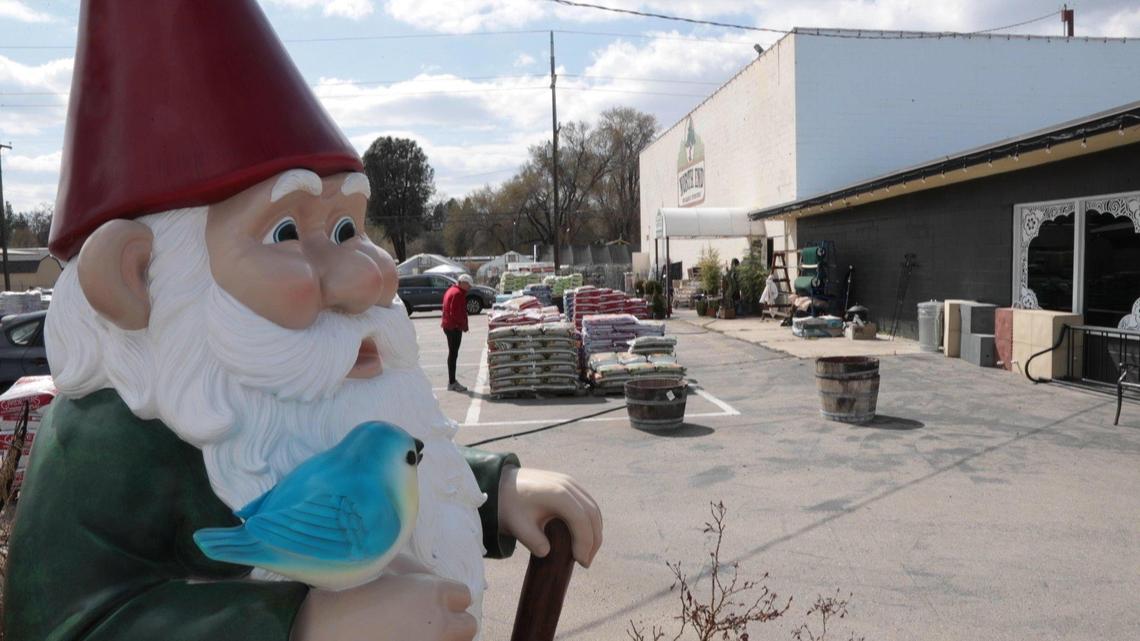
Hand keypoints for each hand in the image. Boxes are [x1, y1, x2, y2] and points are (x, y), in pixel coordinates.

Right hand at [292, 555, 475, 640]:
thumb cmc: (344, 593)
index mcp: (434, 594)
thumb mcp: (380, 565)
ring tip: (413, 633)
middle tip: (427, 622)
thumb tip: (427, 575)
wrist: (316, 632)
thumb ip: (412, 569)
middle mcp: (439, 625)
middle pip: (467, 626)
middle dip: (451, 623)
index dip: (447, 597)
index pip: (464, 595)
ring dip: (441, 638)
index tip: (430, 600)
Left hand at [497, 466, 601, 566]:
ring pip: (593, 509)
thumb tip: (547, 552)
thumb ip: (533, 542)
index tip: (580, 562)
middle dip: (593, 540)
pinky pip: (587, 504)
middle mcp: (568, 485)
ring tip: (586, 553)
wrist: (500, 484)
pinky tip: (583, 537)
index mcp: (557, 494)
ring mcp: (570, 483)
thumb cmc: (509, 506)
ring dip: (594, 532)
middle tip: (585, 563)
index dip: (585, 542)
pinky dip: (589, 522)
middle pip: (592, 514)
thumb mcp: (517, 526)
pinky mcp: (569, 486)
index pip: (581, 520)